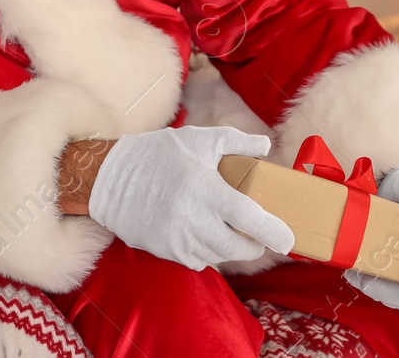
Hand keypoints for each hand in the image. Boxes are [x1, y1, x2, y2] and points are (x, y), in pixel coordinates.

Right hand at [86, 126, 295, 272]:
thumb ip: (235, 141)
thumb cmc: (158, 154)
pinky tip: (202, 235)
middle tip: (258, 238)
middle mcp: (190, 216)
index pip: (246, 216)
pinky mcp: (163, 249)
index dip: (271, 231)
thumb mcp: (197, 138)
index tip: (288, 239)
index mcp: (202, 187)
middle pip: (235, 247)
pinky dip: (206, 252)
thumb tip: (265, 146)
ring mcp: (175, 237)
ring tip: (229, 232)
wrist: (109, 177)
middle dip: (253, 246)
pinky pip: (196, 259)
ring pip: (216, 255)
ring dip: (229, 249)